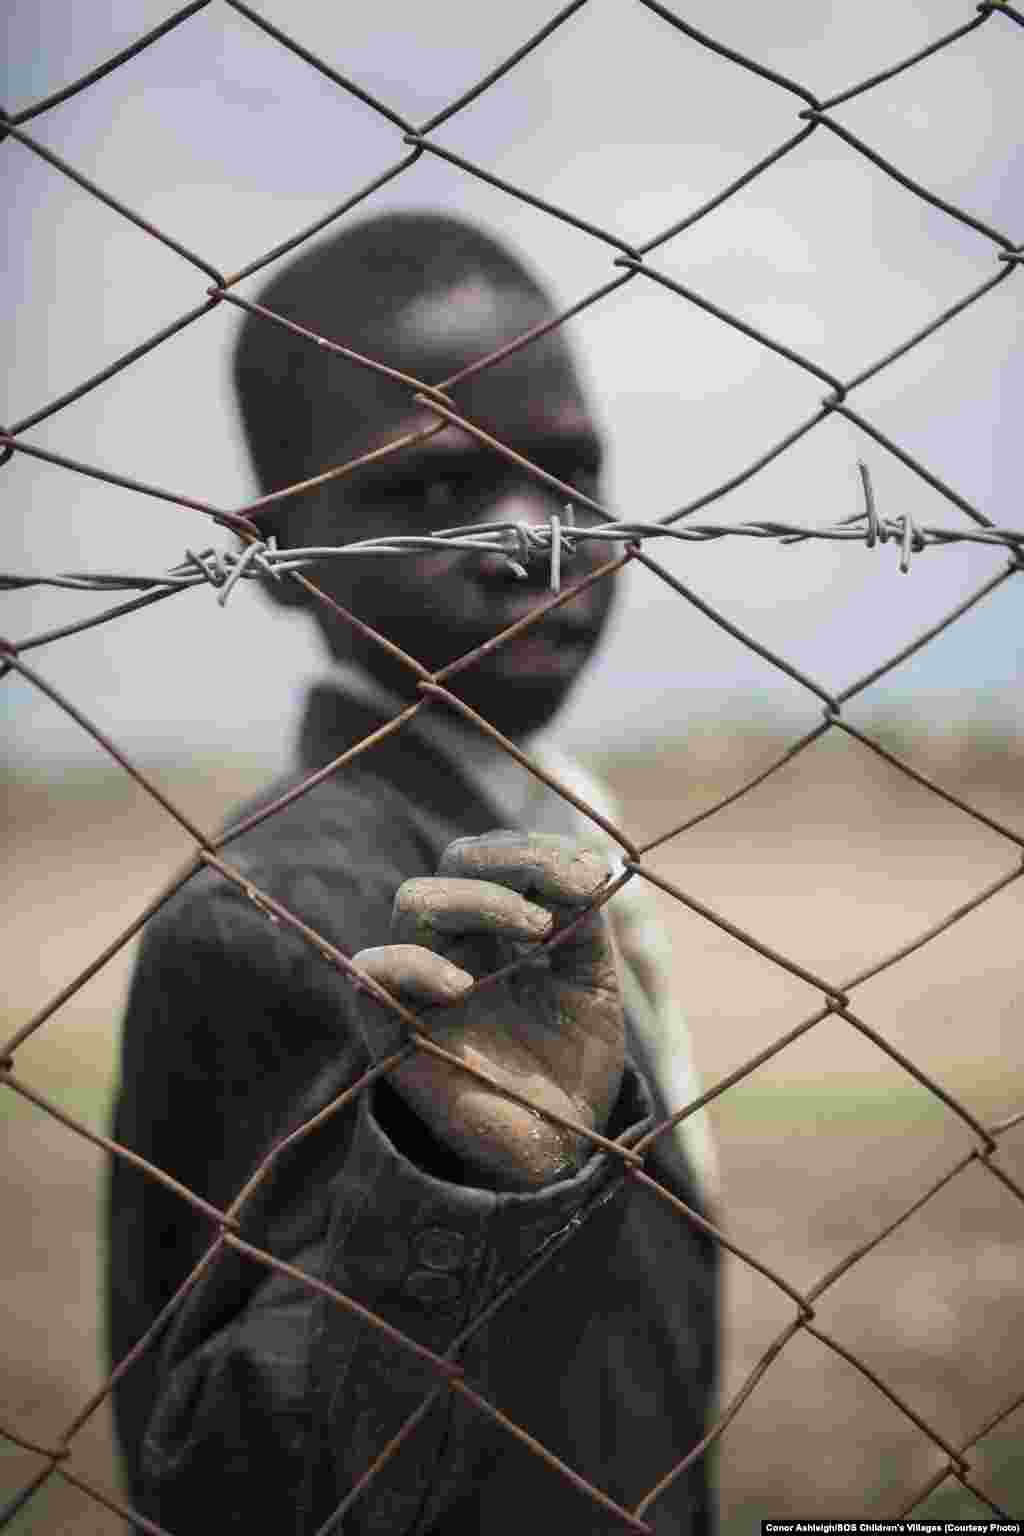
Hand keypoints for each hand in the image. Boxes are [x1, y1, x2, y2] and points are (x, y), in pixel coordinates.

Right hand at [352, 832, 624, 1188]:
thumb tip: (583, 864)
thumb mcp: (593, 980)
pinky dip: (416, 965)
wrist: (560, 1147)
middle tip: (564, 902)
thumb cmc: (572, 1061)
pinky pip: (373, 971)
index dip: (538, 851)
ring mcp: (419, 981)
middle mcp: (452, 942)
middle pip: (455, 861)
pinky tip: (466, 987)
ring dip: (481, 901)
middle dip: (515, 865)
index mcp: (494, 924)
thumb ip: (586, 919)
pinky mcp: (391, 1028)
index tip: (591, 878)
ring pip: (415, 901)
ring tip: (537, 931)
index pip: (493, 854)